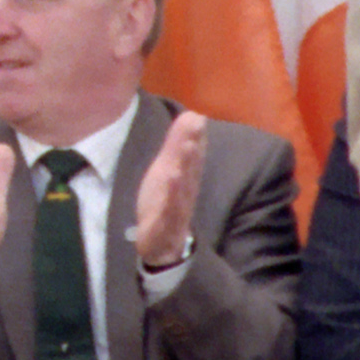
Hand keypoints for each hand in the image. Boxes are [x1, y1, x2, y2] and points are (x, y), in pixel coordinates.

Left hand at [133, 110, 205, 269]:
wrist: (163, 245)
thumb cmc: (165, 201)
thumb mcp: (169, 170)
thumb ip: (179, 144)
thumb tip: (195, 115)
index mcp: (185, 177)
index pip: (192, 156)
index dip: (194, 137)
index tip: (196, 116)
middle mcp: (184, 191)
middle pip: (189, 169)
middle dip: (191, 148)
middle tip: (194, 125)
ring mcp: (175, 210)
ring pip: (180, 190)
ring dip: (183, 172)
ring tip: (184, 152)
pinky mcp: (164, 227)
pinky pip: (167, 215)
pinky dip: (169, 202)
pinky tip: (170, 184)